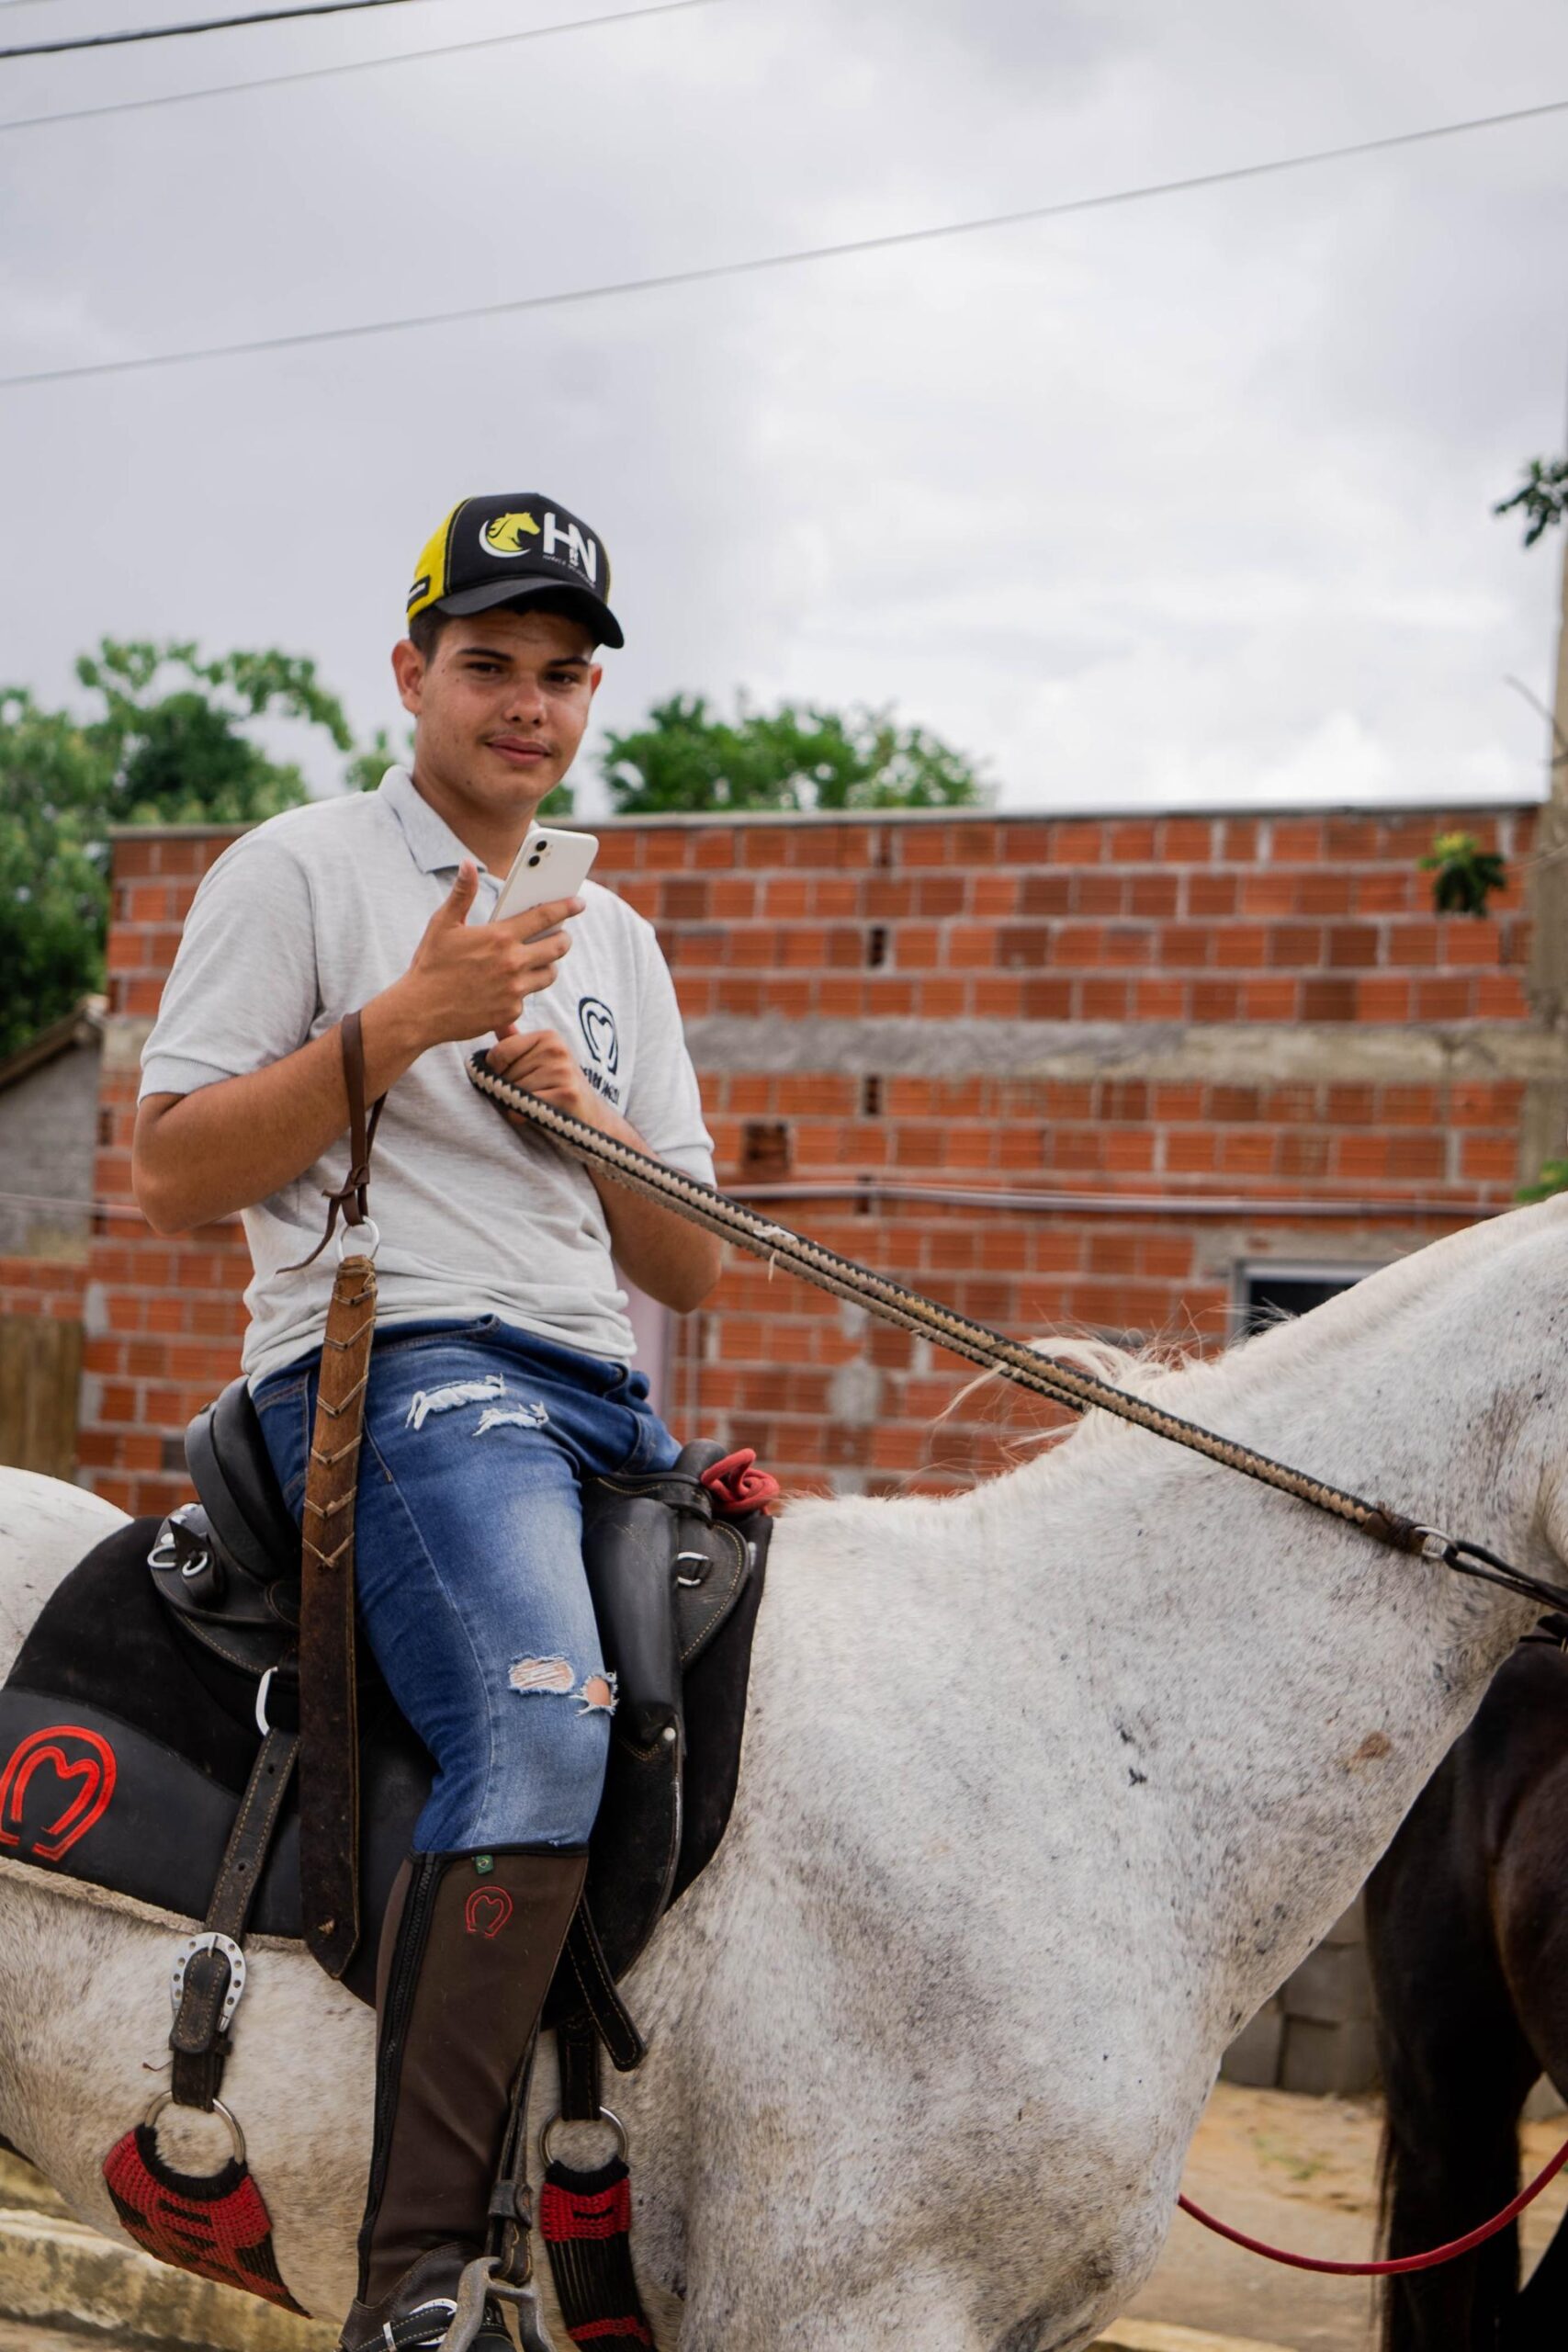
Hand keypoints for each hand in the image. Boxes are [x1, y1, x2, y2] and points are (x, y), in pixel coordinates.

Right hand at [394, 860, 582, 1048]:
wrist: (420, 1012)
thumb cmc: (430, 965)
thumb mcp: (443, 924)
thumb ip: (462, 894)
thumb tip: (468, 864)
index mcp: (500, 936)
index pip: (545, 917)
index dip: (567, 908)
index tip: (579, 903)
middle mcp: (513, 963)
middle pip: (558, 947)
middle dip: (563, 938)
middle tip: (561, 936)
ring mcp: (514, 990)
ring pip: (549, 974)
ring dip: (547, 965)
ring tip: (537, 960)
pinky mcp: (511, 1011)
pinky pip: (528, 997)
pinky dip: (522, 990)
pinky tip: (509, 986)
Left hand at [485, 1029, 602, 1127]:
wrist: (588, 1113)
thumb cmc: (556, 1087)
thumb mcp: (537, 1059)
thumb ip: (515, 1043)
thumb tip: (497, 1024)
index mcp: (548, 1037)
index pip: (501, 1051)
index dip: (495, 1070)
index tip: (506, 1079)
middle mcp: (557, 1049)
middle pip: (506, 1073)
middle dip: (507, 1089)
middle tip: (526, 1095)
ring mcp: (563, 1071)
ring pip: (515, 1090)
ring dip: (515, 1103)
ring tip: (532, 1103)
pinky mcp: (567, 1094)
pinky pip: (526, 1104)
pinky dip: (520, 1115)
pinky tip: (534, 1113)